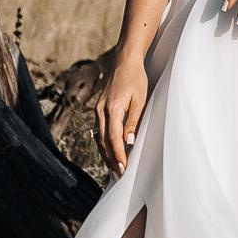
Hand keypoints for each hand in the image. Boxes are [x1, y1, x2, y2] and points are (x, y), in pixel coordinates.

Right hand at [100, 51, 149, 172]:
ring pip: (98, 138)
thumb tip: (129, 142)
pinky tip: (107, 152)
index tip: (124, 169)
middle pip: (103, 142)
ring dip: (105, 154)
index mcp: (112, 108)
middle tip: (118, 175)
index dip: (118, 156)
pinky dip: (102, 144)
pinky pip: (98, 131)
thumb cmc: (135, 79)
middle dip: (111, 160)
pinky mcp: (98, 109)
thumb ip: (133, 121)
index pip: (113, 139)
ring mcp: (97, 110)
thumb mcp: (140, 100)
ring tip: (113, 168)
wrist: (124, 62)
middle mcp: (101, 111)